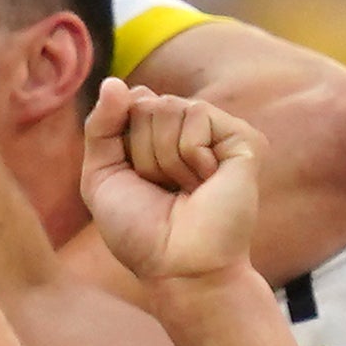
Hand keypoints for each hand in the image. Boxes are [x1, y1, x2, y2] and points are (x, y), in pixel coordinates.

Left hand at [77, 79, 265, 300]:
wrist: (176, 263)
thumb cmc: (139, 230)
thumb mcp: (100, 176)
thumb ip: (100, 127)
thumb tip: (113, 82)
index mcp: (159, 136)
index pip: (129, 102)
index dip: (121, 141)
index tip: (135, 179)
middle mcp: (191, 131)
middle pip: (147, 103)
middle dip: (141, 151)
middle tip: (162, 188)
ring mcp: (219, 133)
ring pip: (171, 107)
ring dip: (164, 158)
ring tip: (184, 188)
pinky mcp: (244, 139)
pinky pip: (199, 116)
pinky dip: (190, 154)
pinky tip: (205, 181)